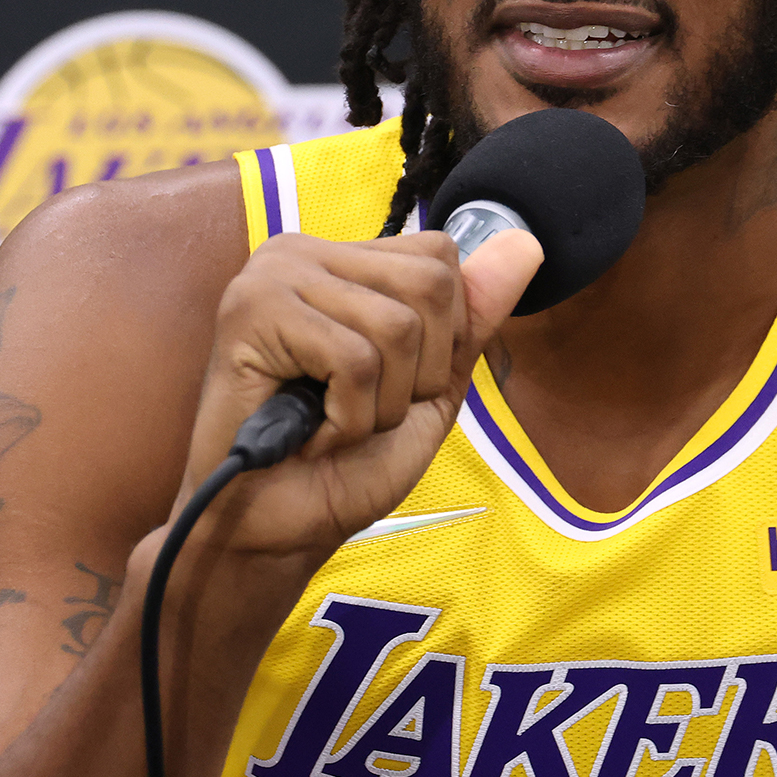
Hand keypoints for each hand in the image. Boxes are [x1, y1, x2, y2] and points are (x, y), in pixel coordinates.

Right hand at [169, 226, 541, 564]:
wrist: (279, 532)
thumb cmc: (343, 465)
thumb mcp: (430, 388)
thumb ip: (473, 318)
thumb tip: (526, 244)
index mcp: (341, 261)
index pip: (441, 259)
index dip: (441, 341)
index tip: (390, 387)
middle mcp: (302, 252)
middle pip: (430, 286)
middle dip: (417, 374)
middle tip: (359, 410)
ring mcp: (271, 276)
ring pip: (396, 327)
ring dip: (381, 404)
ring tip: (333, 423)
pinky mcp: (250, 312)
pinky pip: (354, 359)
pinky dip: (350, 418)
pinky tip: (312, 432)